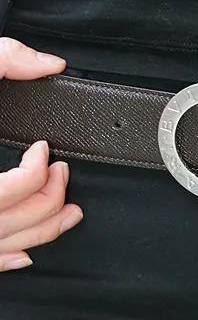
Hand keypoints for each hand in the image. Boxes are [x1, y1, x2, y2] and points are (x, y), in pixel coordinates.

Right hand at [0, 38, 82, 271]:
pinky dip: (4, 260)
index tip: (43, 148)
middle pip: (15, 218)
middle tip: (61, 172)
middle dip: (50, 198)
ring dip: (44, 231)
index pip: (13, 187)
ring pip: (4, 242)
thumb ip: (2, 59)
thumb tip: (49, 64)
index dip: (38, 169)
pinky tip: (24, 256)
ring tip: (70, 213)